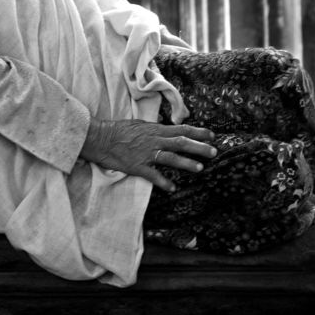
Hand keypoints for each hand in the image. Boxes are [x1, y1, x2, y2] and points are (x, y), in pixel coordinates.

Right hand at [80, 118, 216, 191]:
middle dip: (199, 147)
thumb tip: (166, 129)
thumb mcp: (140, 125)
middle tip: (214, 151)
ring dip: (186, 163)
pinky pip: (153, 175)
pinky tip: (172, 189)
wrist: (100, 138)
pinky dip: (163, 182)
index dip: (198, 132)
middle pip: (181, 142)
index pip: (182, 129)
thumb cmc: (118, 130)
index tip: (212, 135)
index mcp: (156, 130)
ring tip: (200, 168)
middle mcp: (154, 140)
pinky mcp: (137, 166)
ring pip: (171, 158)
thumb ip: (155, 129)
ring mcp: (146, 153)